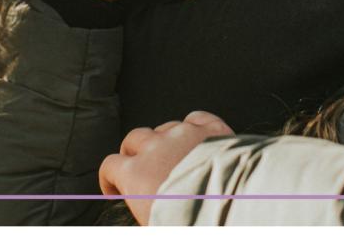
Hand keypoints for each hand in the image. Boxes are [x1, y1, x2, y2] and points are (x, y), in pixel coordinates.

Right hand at [99, 110, 233, 224]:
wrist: (233, 208)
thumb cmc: (193, 221)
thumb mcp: (155, 225)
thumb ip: (143, 210)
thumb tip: (146, 211)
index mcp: (136, 173)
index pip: (110, 165)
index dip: (110, 178)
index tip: (117, 188)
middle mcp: (156, 147)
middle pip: (134, 139)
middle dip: (134, 153)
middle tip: (143, 169)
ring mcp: (184, 134)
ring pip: (164, 127)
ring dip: (164, 141)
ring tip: (175, 160)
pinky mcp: (211, 129)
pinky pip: (196, 117)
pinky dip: (193, 126)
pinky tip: (196, 138)